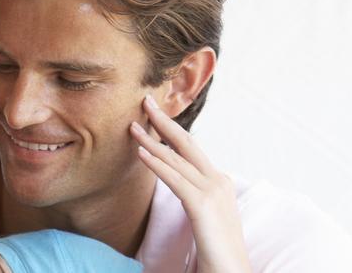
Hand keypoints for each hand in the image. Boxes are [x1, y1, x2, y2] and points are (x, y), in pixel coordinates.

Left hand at [129, 95, 251, 272]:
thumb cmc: (216, 249)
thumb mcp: (204, 215)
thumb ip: (192, 196)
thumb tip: (175, 182)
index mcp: (219, 182)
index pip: (191, 149)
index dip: (171, 130)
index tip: (154, 115)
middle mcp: (218, 181)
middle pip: (187, 143)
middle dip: (164, 121)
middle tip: (146, 101)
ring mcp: (213, 191)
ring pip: (176, 158)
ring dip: (151, 140)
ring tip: (132, 126)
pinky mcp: (203, 205)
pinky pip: (174, 179)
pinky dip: (156, 163)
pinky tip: (141, 153)